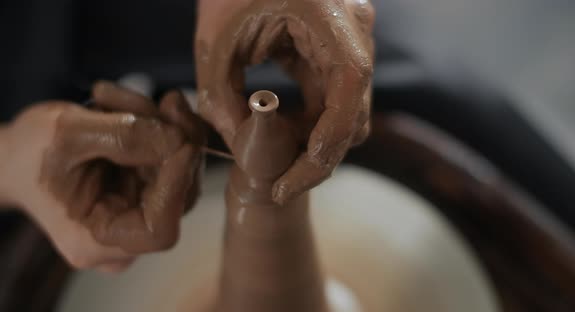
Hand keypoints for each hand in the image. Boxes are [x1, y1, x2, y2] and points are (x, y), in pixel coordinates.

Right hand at [1, 82, 204, 272]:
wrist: (17, 154)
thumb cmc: (30, 152)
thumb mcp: (67, 134)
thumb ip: (123, 136)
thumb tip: (179, 138)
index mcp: (95, 242)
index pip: (159, 230)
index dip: (177, 186)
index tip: (183, 142)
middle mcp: (125, 235)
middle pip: (180, 194)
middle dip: (175, 142)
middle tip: (166, 100)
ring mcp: (140, 212)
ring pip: (180, 170)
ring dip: (163, 126)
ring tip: (117, 98)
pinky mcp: (149, 189)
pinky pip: (171, 157)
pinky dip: (157, 125)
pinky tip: (123, 104)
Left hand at [195, 0, 374, 203]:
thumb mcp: (214, 46)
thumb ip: (222, 102)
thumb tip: (242, 152)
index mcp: (330, 19)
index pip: (349, 89)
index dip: (328, 140)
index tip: (295, 175)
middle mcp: (355, 31)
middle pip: (354, 112)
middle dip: (318, 154)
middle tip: (279, 183)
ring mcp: (352, 42)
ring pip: (348, 112)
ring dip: (314, 141)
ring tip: (274, 156)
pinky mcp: (338, 53)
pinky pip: (335, 99)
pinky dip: (311, 122)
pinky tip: (282, 131)